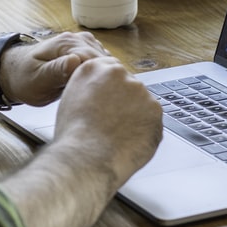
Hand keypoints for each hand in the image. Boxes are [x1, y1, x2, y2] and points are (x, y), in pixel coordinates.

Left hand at [0, 32, 108, 106]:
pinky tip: (97, 88)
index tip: (101, 95)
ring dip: (105, 77)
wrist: (14, 73)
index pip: (96, 59)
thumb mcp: (37, 79)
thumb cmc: (23, 78)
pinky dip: (102, 75)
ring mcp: (82, 45)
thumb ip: (56, 70)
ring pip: (105, 62)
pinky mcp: (84, 52)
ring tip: (100, 95)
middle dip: (105, 79)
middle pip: (104, 60)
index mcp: (66, 44)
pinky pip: (101, 63)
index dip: (101, 79)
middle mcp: (77, 40)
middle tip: (102, 100)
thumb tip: (76, 61)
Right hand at [51, 56, 163, 186]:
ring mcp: (140, 91)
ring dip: (135, 116)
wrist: (87, 157)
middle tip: (112, 123)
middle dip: (124, 102)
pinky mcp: (155, 110)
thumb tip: (100, 93)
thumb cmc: (74, 136)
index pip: (110, 70)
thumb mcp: (70, 99)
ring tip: (117, 135)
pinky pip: (151, 120)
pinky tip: (128, 141)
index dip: (110, 90)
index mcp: (94, 68)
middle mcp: (119, 74)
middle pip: (128, 85)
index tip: (110, 101)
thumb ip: (89, 88)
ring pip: (142, 103)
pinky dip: (144, 130)